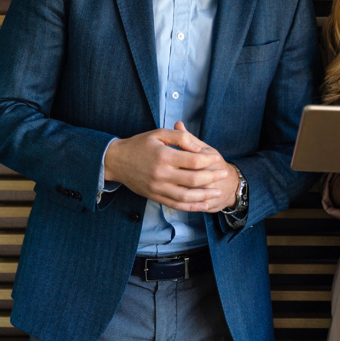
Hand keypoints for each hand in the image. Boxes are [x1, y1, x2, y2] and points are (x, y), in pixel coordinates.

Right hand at [104, 123, 229, 211]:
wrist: (116, 161)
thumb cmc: (139, 144)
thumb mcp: (158, 133)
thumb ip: (179, 137)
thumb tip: (197, 147)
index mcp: (164, 156)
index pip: (193, 160)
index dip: (208, 160)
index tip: (216, 157)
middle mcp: (161, 174)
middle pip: (193, 179)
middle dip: (212, 177)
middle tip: (223, 173)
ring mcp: (158, 188)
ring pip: (186, 196)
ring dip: (205, 195)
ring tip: (217, 191)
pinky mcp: (155, 196)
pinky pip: (176, 205)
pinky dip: (191, 207)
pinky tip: (203, 204)